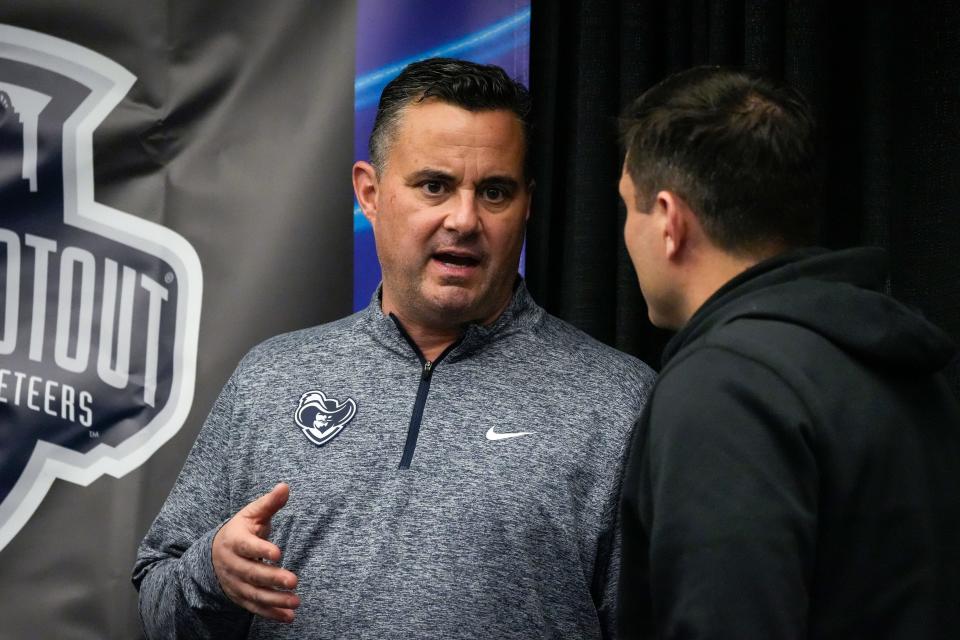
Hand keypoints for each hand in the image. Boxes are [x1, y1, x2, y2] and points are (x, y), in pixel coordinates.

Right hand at [212, 482, 300, 621]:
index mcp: (235, 541)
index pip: (247, 546)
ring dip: (275, 600)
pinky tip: (289, 617)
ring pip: (254, 594)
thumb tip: (285, 487)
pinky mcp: (240, 597)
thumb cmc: (241, 530)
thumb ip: (270, 503)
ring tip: (295, 602)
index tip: (278, 553)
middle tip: (294, 581)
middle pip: (252, 573)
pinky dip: (271, 614)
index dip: (261, 549)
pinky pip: (255, 608)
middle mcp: (232, 564)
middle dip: (273, 579)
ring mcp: (235, 583)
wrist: (215, 553)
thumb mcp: (252, 514)